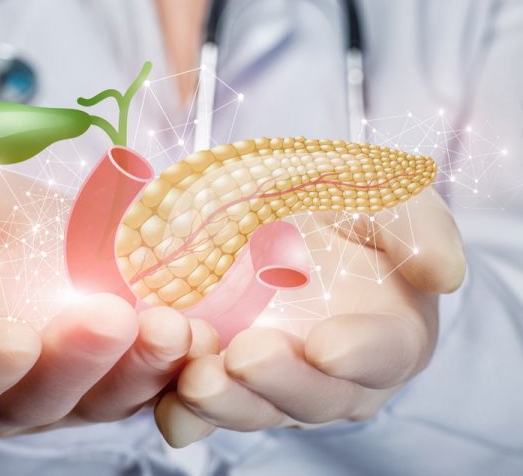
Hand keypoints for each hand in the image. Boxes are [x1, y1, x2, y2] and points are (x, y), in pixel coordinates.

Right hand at [0, 167, 212, 435]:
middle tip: (110, 317)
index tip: (14, 337)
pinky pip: (159, 382)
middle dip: (79, 362)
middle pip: (44, 397)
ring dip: (142, 368)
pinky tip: (206, 334)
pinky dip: (183, 365)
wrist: (41, 229)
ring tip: (171, 326)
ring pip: (109, 397)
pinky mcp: (133, 370)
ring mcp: (83, 386)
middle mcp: (19, 389)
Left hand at [154, 188, 465, 446]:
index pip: (383, 353)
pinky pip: (199, 406)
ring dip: (223, 401)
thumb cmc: (340, 205)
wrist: (276, 209)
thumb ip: (416, 227)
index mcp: (384, 334)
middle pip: (311, 397)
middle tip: (246, 358)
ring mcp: (269, 380)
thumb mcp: (384, 196)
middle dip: (279, 383)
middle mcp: (329, 374)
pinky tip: (163, 394)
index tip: (327, 345)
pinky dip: (180, 407)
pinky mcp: (218, 374)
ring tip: (195, 378)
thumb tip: (443, 274)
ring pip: (251, 409)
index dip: (359, 353)